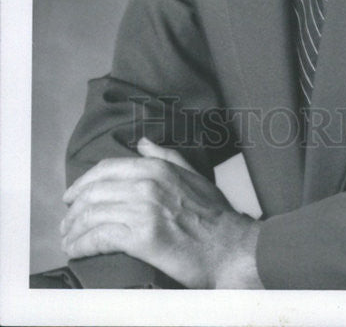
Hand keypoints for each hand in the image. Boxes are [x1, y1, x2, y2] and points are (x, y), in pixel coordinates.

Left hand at [60, 138, 262, 287]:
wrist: (230, 247)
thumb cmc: (215, 216)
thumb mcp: (193, 175)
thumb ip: (166, 156)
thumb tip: (143, 142)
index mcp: (158, 168)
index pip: (107, 168)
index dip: (83, 182)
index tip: (71, 196)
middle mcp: (148, 185)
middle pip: (94, 192)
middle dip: (73, 209)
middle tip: (66, 223)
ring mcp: (144, 210)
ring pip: (93, 215)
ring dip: (74, 229)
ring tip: (69, 239)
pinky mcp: (142, 238)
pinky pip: (100, 237)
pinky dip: (82, 244)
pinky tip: (76, 250)